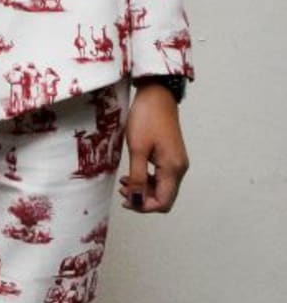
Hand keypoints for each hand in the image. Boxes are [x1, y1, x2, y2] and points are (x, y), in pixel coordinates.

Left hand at [119, 83, 189, 212]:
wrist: (156, 96)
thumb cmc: (147, 118)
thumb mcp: (137, 150)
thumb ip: (137, 178)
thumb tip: (135, 200)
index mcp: (173, 168)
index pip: (163, 202)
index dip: (144, 207)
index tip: (126, 200)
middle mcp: (179, 168)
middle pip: (163, 198)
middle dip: (142, 200)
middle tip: (123, 191)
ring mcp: (176, 163)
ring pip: (161, 189)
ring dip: (142, 190)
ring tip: (124, 182)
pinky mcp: (171, 158)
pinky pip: (160, 179)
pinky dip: (146, 181)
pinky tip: (131, 176)